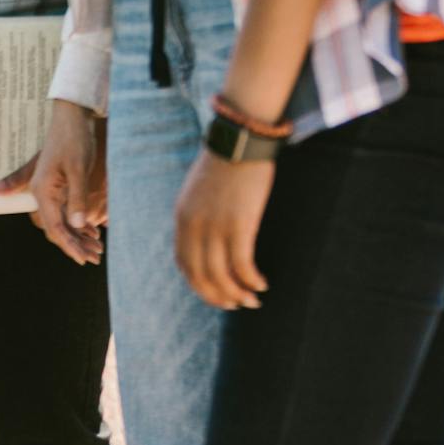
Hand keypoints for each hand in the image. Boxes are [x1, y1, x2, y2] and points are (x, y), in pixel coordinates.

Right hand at [0, 100, 106, 265]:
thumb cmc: (74, 139)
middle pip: (56, 228)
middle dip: (75, 245)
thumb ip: (77, 198)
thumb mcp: (78, 168)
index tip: (83, 258)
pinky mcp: (58, 186)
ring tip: (97, 248)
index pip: (55, 227)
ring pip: (61, 222)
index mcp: (43, 192)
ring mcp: (49, 190)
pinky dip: (78, 224)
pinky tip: (94, 231)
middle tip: (95, 257)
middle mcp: (42, 194)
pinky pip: (65, 211)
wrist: (72, 116)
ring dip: (78, 236)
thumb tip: (78, 226)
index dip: (69, 245)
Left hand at [174, 153, 275, 309]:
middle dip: (218, 296)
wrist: (240, 139)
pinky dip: (251, 280)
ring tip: (252, 301)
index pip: (184, 264)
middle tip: (235, 305)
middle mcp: (194, 228)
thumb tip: (207, 237)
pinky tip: (261, 284)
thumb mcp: (198, 191)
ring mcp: (215, 228)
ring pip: (221, 276)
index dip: (199, 284)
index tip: (214, 292)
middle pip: (200, 276)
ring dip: (237, 294)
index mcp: (182, 220)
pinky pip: (242, 265)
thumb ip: (197, 215)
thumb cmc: (226, 161)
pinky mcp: (239, 225)